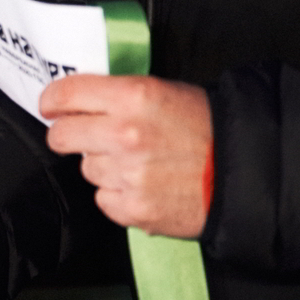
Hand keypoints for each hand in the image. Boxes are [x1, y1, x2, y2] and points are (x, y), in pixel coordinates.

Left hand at [39, 74, 211, 238]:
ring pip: (86, 169)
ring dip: (103, 166)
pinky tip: (144, 185)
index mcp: (133, 97)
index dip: (52, 100)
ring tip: (139, 162)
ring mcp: (128, 173)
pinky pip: (103, 199)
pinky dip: (118, 194)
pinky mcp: (133, 208)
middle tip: (84, 136)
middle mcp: (125, 134)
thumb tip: (79, 101)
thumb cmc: (209, 129)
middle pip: (61, 136)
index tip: (50, 106)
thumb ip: (119, 95)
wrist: (248, 172)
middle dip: (68, 135)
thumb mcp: (165, 92)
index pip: (65, 94)